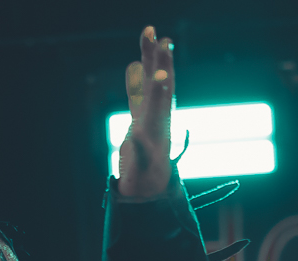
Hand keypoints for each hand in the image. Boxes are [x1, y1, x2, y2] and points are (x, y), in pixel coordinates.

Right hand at [118, 26, 174, 197]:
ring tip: (152, 33)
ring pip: (150, 83)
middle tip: (164, 38)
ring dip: (151, 59)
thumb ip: (142, 154)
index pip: (159, 105)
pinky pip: (138, 94)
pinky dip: (136, 79)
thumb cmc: (145, 183)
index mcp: (157, 132)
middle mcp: (157, 119)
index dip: (158, 89)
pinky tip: (134, 63)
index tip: (161, 72)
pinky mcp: (141, 120)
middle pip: (160, 86)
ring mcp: (149, 117)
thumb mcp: (142, 171)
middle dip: (161, 62)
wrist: (149, 190)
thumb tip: (139, 138)